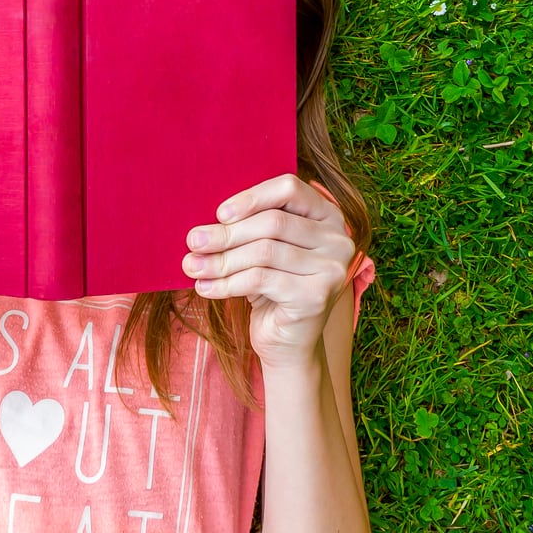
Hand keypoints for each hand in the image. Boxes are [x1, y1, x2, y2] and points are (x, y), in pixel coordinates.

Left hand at [183, 175, 355, 368]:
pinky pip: (261, 279)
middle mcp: (338, 239)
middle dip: (227, 233)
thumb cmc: (271, 289)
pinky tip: (205, 288)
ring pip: (264, 252)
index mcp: (328, 216)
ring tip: (193, 266)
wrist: (287, 343)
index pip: (290, 189)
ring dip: (222, 260)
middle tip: (194, 242)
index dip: (252, 197)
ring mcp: (332, 268)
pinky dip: (227, 283)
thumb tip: (204, 224)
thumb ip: (249, 228)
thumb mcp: (264, 251)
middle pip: (273, 222)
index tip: (219, 214)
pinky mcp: (316, 296)